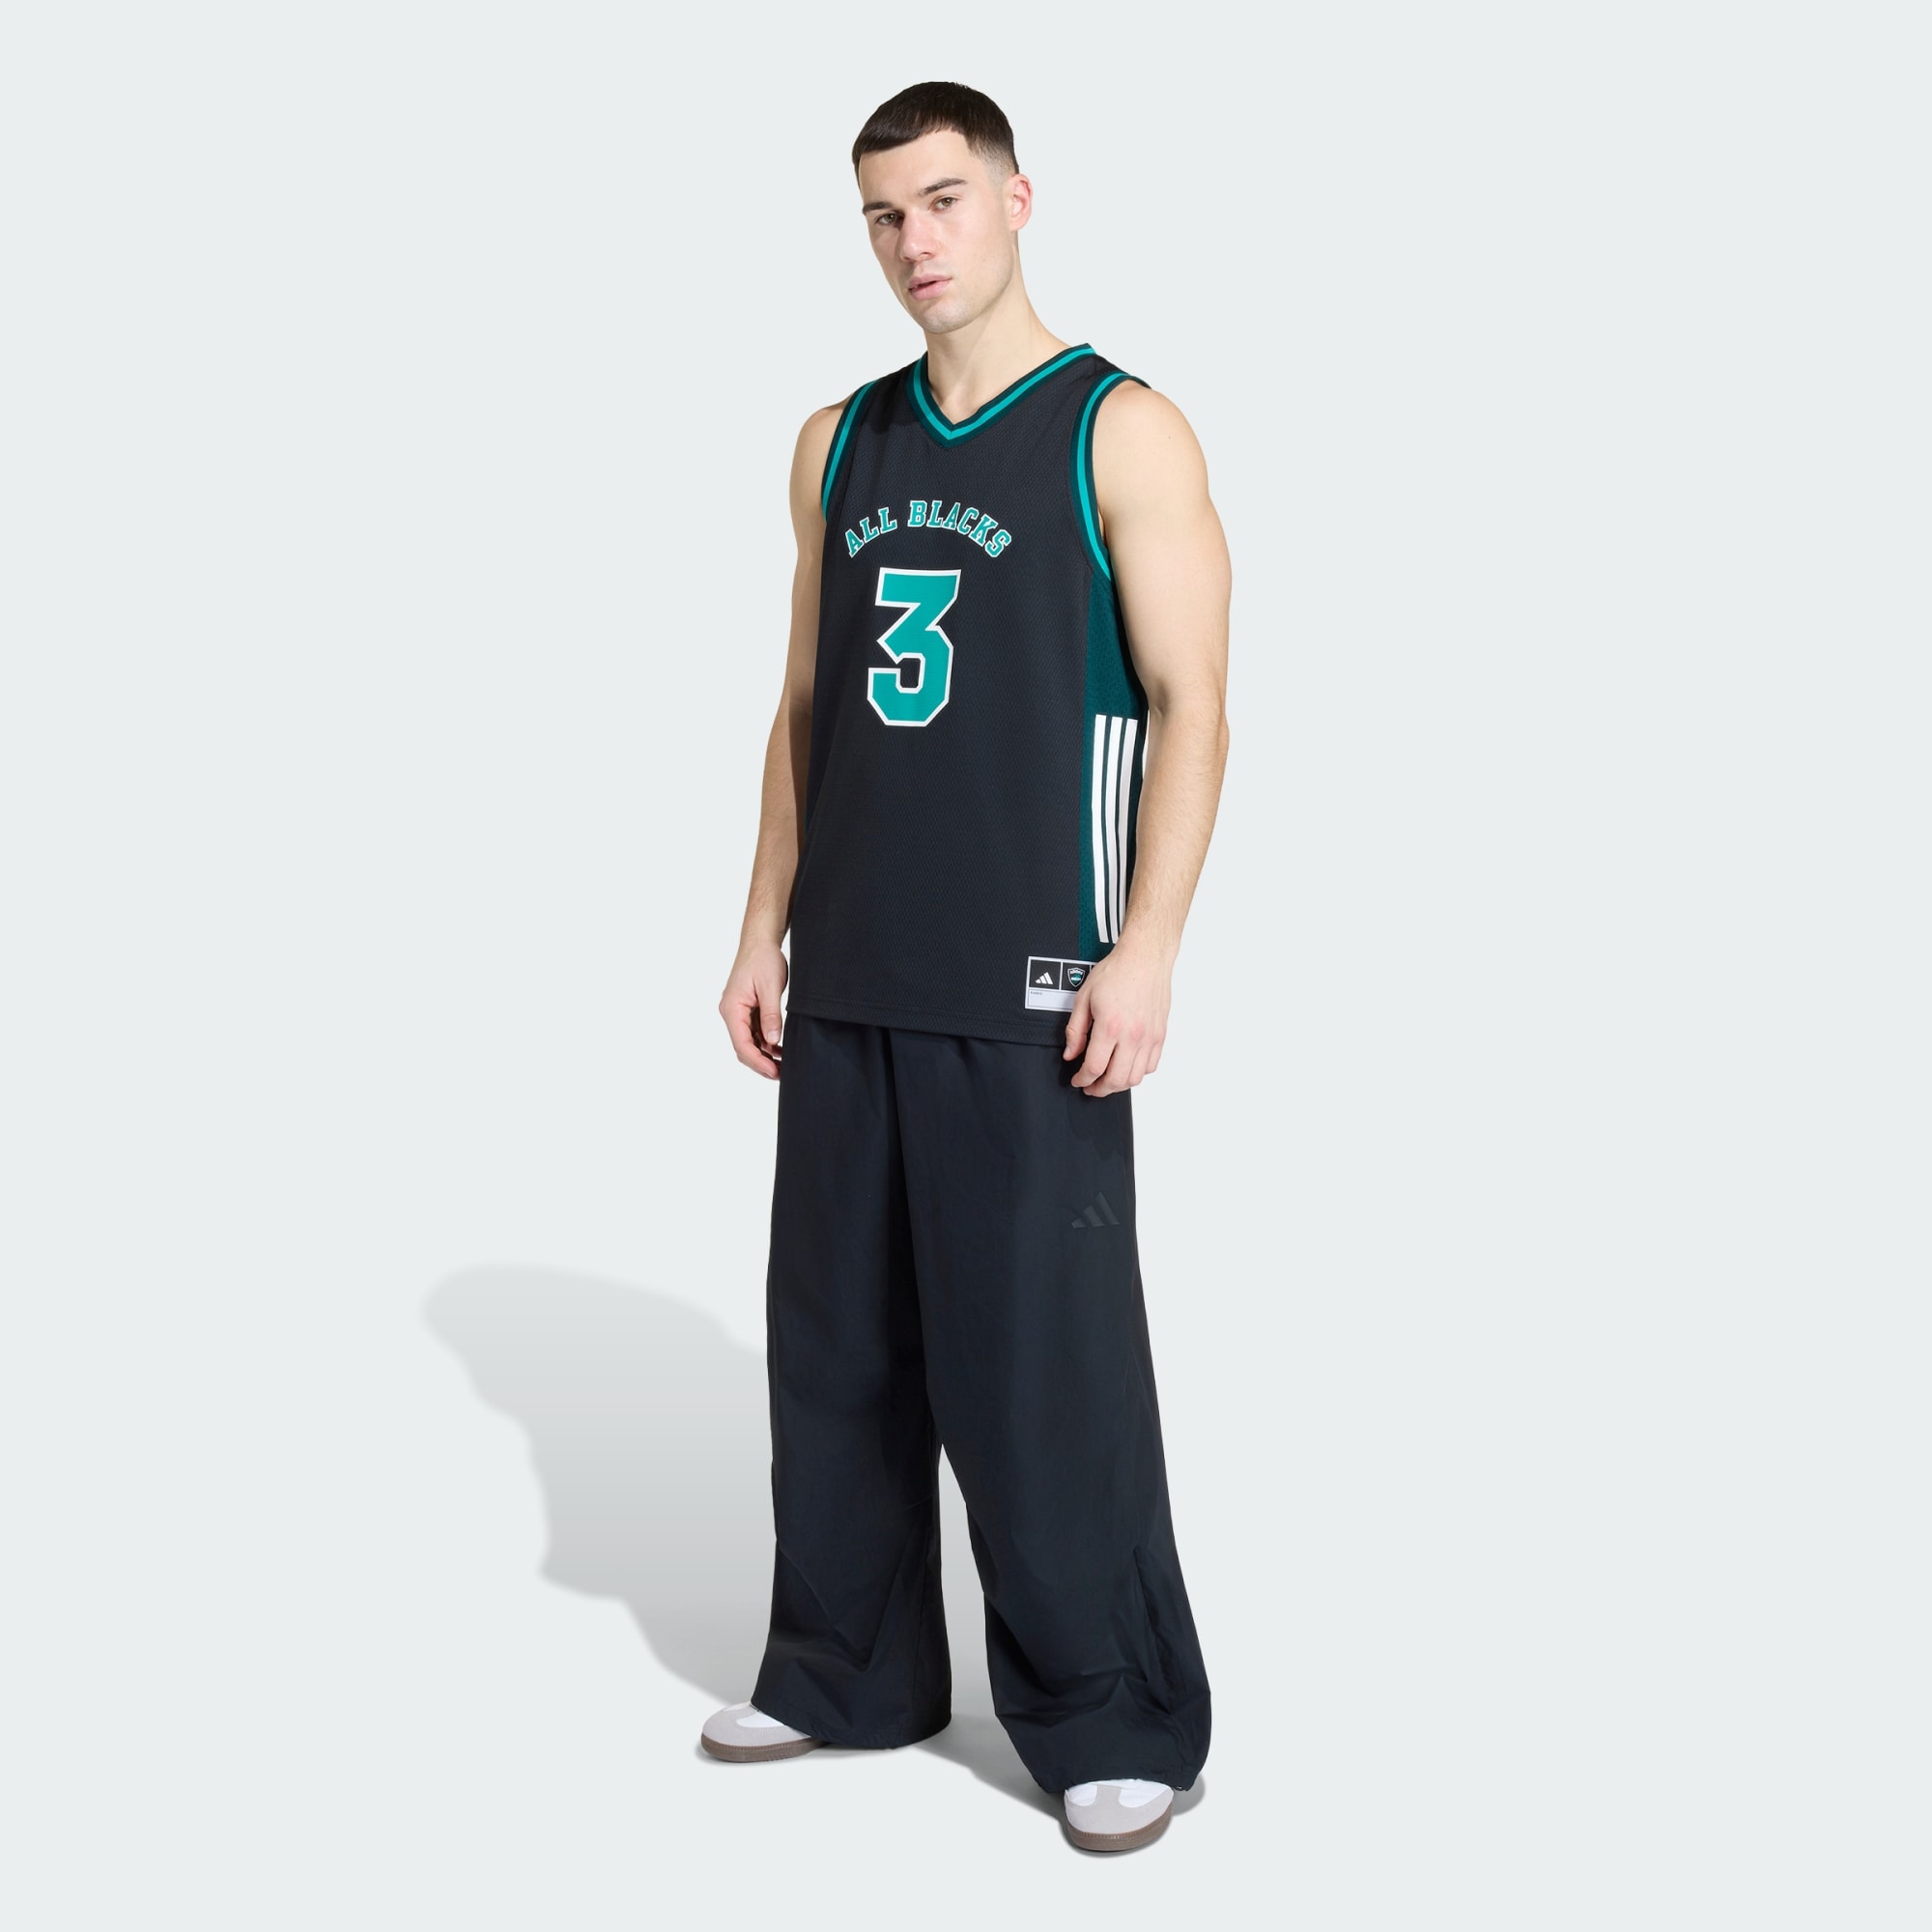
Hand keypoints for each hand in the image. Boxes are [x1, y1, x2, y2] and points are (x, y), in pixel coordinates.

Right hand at [720, 940, 787, 1077]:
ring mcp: (738, 1013)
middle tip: (781, 1074)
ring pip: (748, 1042)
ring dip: (764, 1055)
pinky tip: (780, 1049)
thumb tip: (773, 1040)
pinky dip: (765, 1043)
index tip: (774, 1072)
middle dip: (760, 1063)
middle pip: (743, 1047)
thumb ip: (771, 1015)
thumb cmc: (763, 959)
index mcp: (732, 1008)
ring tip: (783, 1065)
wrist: (759, 942)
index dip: (758, 1062)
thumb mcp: (770, 987)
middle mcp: (731, 1013)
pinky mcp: (746, 1010)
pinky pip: (753, 1033)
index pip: (741, 1043)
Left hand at [1062, 937, 1171, 1095]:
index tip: (1077, 1079)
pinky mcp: (1160, 1035)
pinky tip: (1126, 1067)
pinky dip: (1137, 1073)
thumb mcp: (1084, 997)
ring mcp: (1150, 1037)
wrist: (1145, 958)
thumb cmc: (1117, 972)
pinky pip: (1150, 1066)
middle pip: (1116, 1080)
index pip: (1094, 1068)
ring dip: (1118, 1085)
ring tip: (1107, 1080)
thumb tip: (1071, 1053)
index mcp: (1111, 1026)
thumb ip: (1075, 1030)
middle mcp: (1133, 1035)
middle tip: (1089, 1086)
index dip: (1082, 1079)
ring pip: (1135, 1078)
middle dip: (1099, 1089)